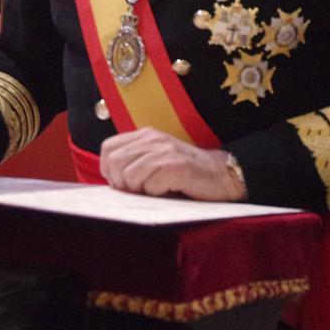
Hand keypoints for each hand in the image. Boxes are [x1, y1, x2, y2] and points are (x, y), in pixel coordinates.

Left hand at [99, 128, 246, 200]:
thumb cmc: (186, 173)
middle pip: (115, 162)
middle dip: (122, 183)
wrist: (221, 174)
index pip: (108, 147)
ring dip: (140, 190)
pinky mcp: (175, 167)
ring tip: (156, 189)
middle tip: (139, 190)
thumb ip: (135, 162)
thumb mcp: (157, 159)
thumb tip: (111, 180)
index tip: (121, 182)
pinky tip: (169, 189)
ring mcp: (164, 152)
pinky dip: (156, 193)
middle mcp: (153, 139)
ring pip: (129, 176)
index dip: (109, 169)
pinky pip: (150, 186)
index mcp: (146, 135)